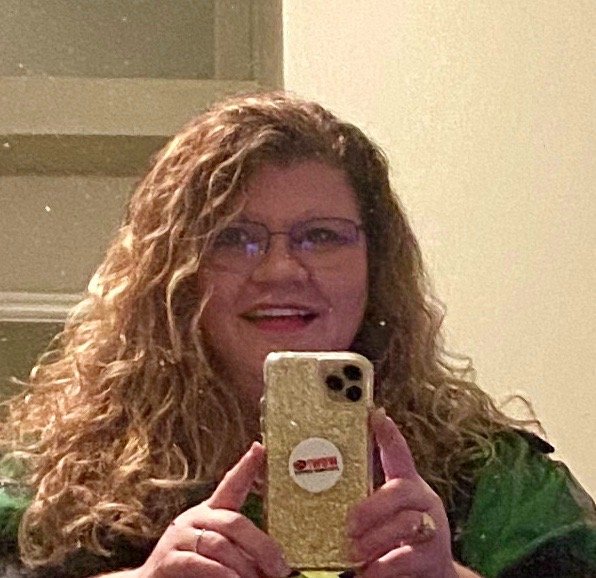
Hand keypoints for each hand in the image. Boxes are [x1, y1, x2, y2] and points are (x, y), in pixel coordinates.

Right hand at [136, 442, 290, 577]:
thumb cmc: (193, 570)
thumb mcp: (220, 554)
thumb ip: (241, 550)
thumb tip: (274, 561)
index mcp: (210, 513)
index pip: (230, 485)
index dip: (245, 467)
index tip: (259, 447)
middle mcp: (194, 518)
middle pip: (234, 522)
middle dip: (261, 546)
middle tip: (280, 569)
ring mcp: (179, 537)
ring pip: (218, 545)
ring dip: (243, 566)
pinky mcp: (167, 560)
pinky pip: (196, 562)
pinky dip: (219, 573)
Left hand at [346, 409, 456, 577]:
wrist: (432, 574)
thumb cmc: (397, 537)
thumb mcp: (385, 511)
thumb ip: (364, 496)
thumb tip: (317, 479)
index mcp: (408, 484)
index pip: (399, 453)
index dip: (389, 434)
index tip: (375, 415)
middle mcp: (423, 501)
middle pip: (401, 492)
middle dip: (372, 507)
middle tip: (348, 524)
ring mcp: (432, 529)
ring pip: (407, 524)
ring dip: (376, 538)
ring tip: (353, 550)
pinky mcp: (434, 559)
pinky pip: (409, 559)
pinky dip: (385, 566)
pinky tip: (368, 571)